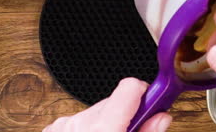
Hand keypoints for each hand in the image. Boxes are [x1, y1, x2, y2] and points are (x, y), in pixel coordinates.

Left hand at [43, 78, 171, 131]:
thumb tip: (162, 117)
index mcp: (102, 128)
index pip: (130, 87)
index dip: (145, 92)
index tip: (153, 100)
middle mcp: (80, 123)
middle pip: (115, 101)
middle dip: (126, 114)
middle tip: (132, 131)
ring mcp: (64, 125)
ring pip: (96, 111)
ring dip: (106, 123)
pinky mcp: (53, 129)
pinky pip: (78, 120)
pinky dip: (88, 129)